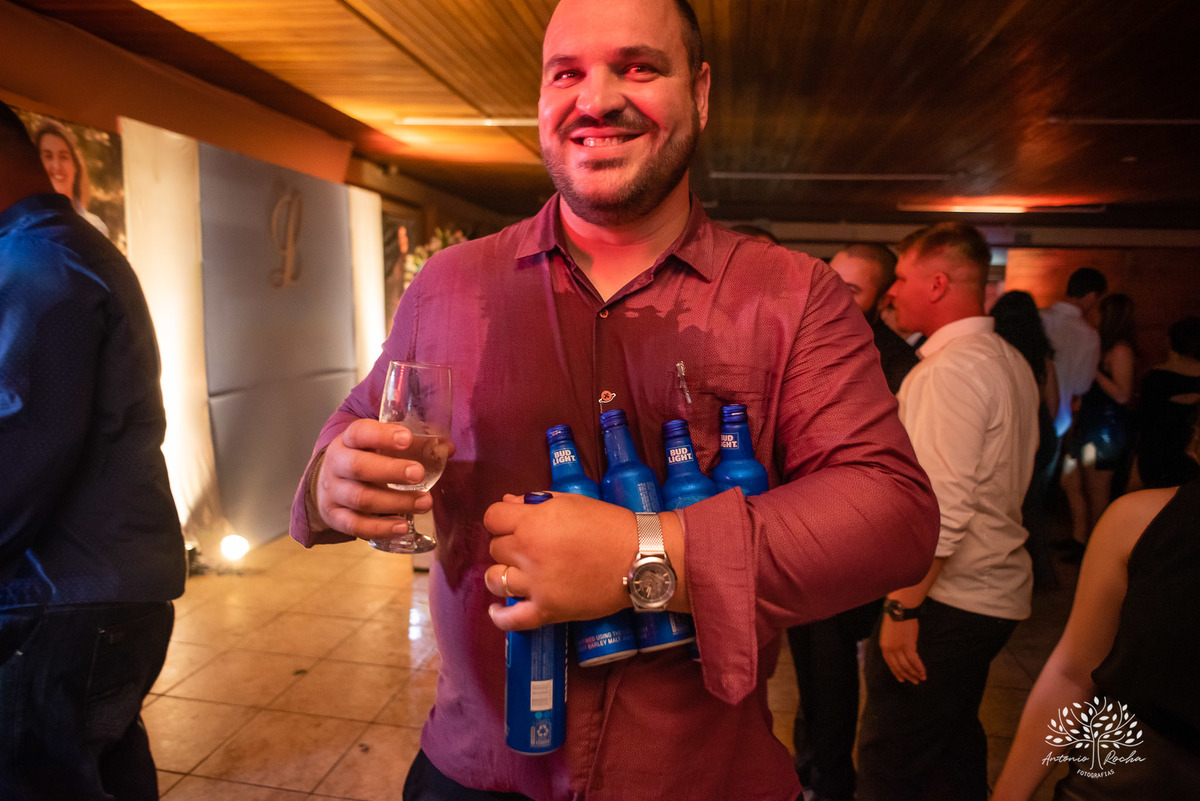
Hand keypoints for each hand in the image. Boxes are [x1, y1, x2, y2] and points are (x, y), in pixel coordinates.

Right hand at [314, 418, 447, 539]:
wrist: (326, 484)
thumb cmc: (362, 460)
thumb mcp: (377, 446)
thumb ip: (412, 445)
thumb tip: (447, 448)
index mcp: (348, 441)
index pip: (360, 433)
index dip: (382, 435)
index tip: (407, 438)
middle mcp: (336, 465)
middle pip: (359, 467)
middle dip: (391, 471)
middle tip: (418, 474)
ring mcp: (333, 493)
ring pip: (361, 499)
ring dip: (396, 502)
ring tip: (425, 503)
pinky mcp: (334, 517)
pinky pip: (356, 525)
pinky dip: (380, 528)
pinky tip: (403, 526)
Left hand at [483, 493, 636, 630]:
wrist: (640, 558)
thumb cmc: (610, 525)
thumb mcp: (572, 502)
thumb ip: (536, 501)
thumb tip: (508, 503)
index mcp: (533, 522)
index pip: (492, 518)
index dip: (502, 519)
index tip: (514, 524)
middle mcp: (528, 552)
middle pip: (495, 548)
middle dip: (509, 544)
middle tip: (530, 547)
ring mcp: (535, 584)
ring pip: (495, 580)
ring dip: (503, 574)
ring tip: (518, 573)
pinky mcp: (546, 610)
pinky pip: (510, 619)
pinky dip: (500, 616)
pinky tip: (498, 609)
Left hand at [879, 616, 925, 683]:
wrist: (900, 609)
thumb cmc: (896, 619)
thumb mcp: (890, 634)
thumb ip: (893, 644)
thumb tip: (901, 654)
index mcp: (884, 647)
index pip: (890, 664)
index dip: (897, 672)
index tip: (902, 679)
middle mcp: (890, 649)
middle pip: (899, 667)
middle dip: (907, 675)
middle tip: (915, 681)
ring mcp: (898, 648)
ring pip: (907, 666)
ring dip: (915, 673)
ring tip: (921, 678)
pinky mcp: (908, 646)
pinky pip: (914, 660)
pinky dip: (919, 668)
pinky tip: (924, 672)